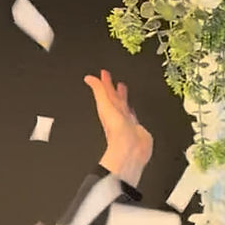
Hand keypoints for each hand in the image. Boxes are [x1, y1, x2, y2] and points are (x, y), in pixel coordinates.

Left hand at [86, 69, 152, 190]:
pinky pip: (133, 117)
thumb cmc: (117, 133)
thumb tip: (88, 78)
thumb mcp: (105, 106)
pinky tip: (132, 110)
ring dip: (123, 98)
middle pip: (115, 99)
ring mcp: (127, 122)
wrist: (130, 151)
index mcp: (109, 110)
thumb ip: (99, 91)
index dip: (105, 83)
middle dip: (113, 89)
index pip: (106, 93)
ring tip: (123, 90)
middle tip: (112, 79)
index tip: (104, 73)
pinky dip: (132, 112)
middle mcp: (117, 115)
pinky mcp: (137, 128)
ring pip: (124, 106)